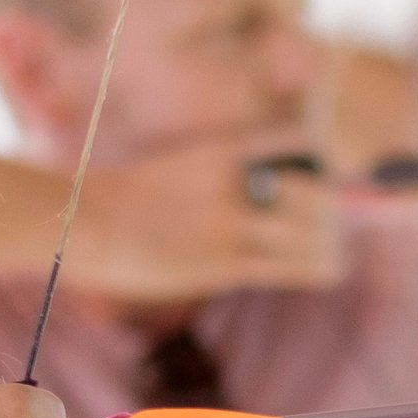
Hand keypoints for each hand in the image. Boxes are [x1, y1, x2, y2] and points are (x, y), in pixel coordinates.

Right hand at [63, 137, 344, 306]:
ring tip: (334, 254)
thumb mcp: (179, 171)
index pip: (296, 144)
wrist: (81, 224)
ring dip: (326, 243)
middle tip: (336, 223)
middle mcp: (233, 185)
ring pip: (307, 232)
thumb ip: (219, 175)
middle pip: (312, 192)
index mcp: (222, 154)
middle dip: (329, 210)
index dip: (321, 160)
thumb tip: (249, 186)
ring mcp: (229, 225)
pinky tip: (330, 273)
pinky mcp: (221, 265)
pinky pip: (286, 268)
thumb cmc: (123, 202)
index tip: (330, 174)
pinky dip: (315, 270)